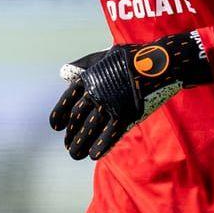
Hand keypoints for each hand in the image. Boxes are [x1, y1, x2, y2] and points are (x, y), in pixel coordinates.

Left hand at [50, 46, 184, 160]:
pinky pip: (109, 135)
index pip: (67, 100)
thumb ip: (83, 65)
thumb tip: (63, 73)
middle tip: (68, 146)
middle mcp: (94, 93)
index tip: (56, 127)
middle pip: (77, 118)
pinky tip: (93, 156)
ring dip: (80, 144)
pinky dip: (100, 146)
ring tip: (75, 155)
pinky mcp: (125, 115)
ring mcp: (108, 105)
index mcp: (87, 78)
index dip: (59, 115)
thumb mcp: (103, 56)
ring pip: (89, 129)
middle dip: (72, 134)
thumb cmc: (130, 58)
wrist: (157, 63)